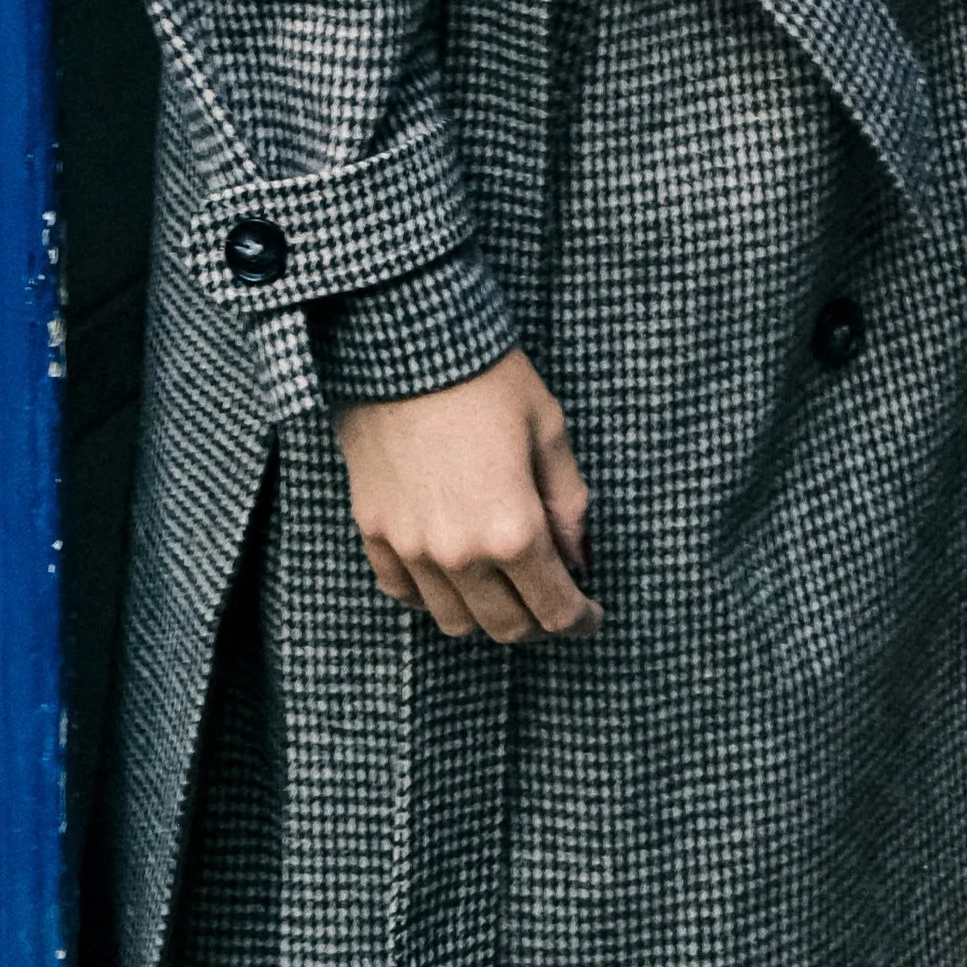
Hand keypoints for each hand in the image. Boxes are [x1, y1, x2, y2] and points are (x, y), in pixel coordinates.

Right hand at [335, 349, 599, 644]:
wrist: (403, 340)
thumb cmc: (487, 376)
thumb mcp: (548, 430)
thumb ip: (569, 504)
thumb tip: (578, 558)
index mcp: (513, 530)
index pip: (555, 611)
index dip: (581, 621)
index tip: (592, 614)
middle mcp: (459, 553)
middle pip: (506, 626)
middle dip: (539, 621)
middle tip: (552, 597)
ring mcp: (411, 547)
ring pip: (454, 620)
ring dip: (486, 612)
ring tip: (502, 584)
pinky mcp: (374, 530)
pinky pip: (402, 592)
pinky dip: (430, 595)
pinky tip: (449, 572)